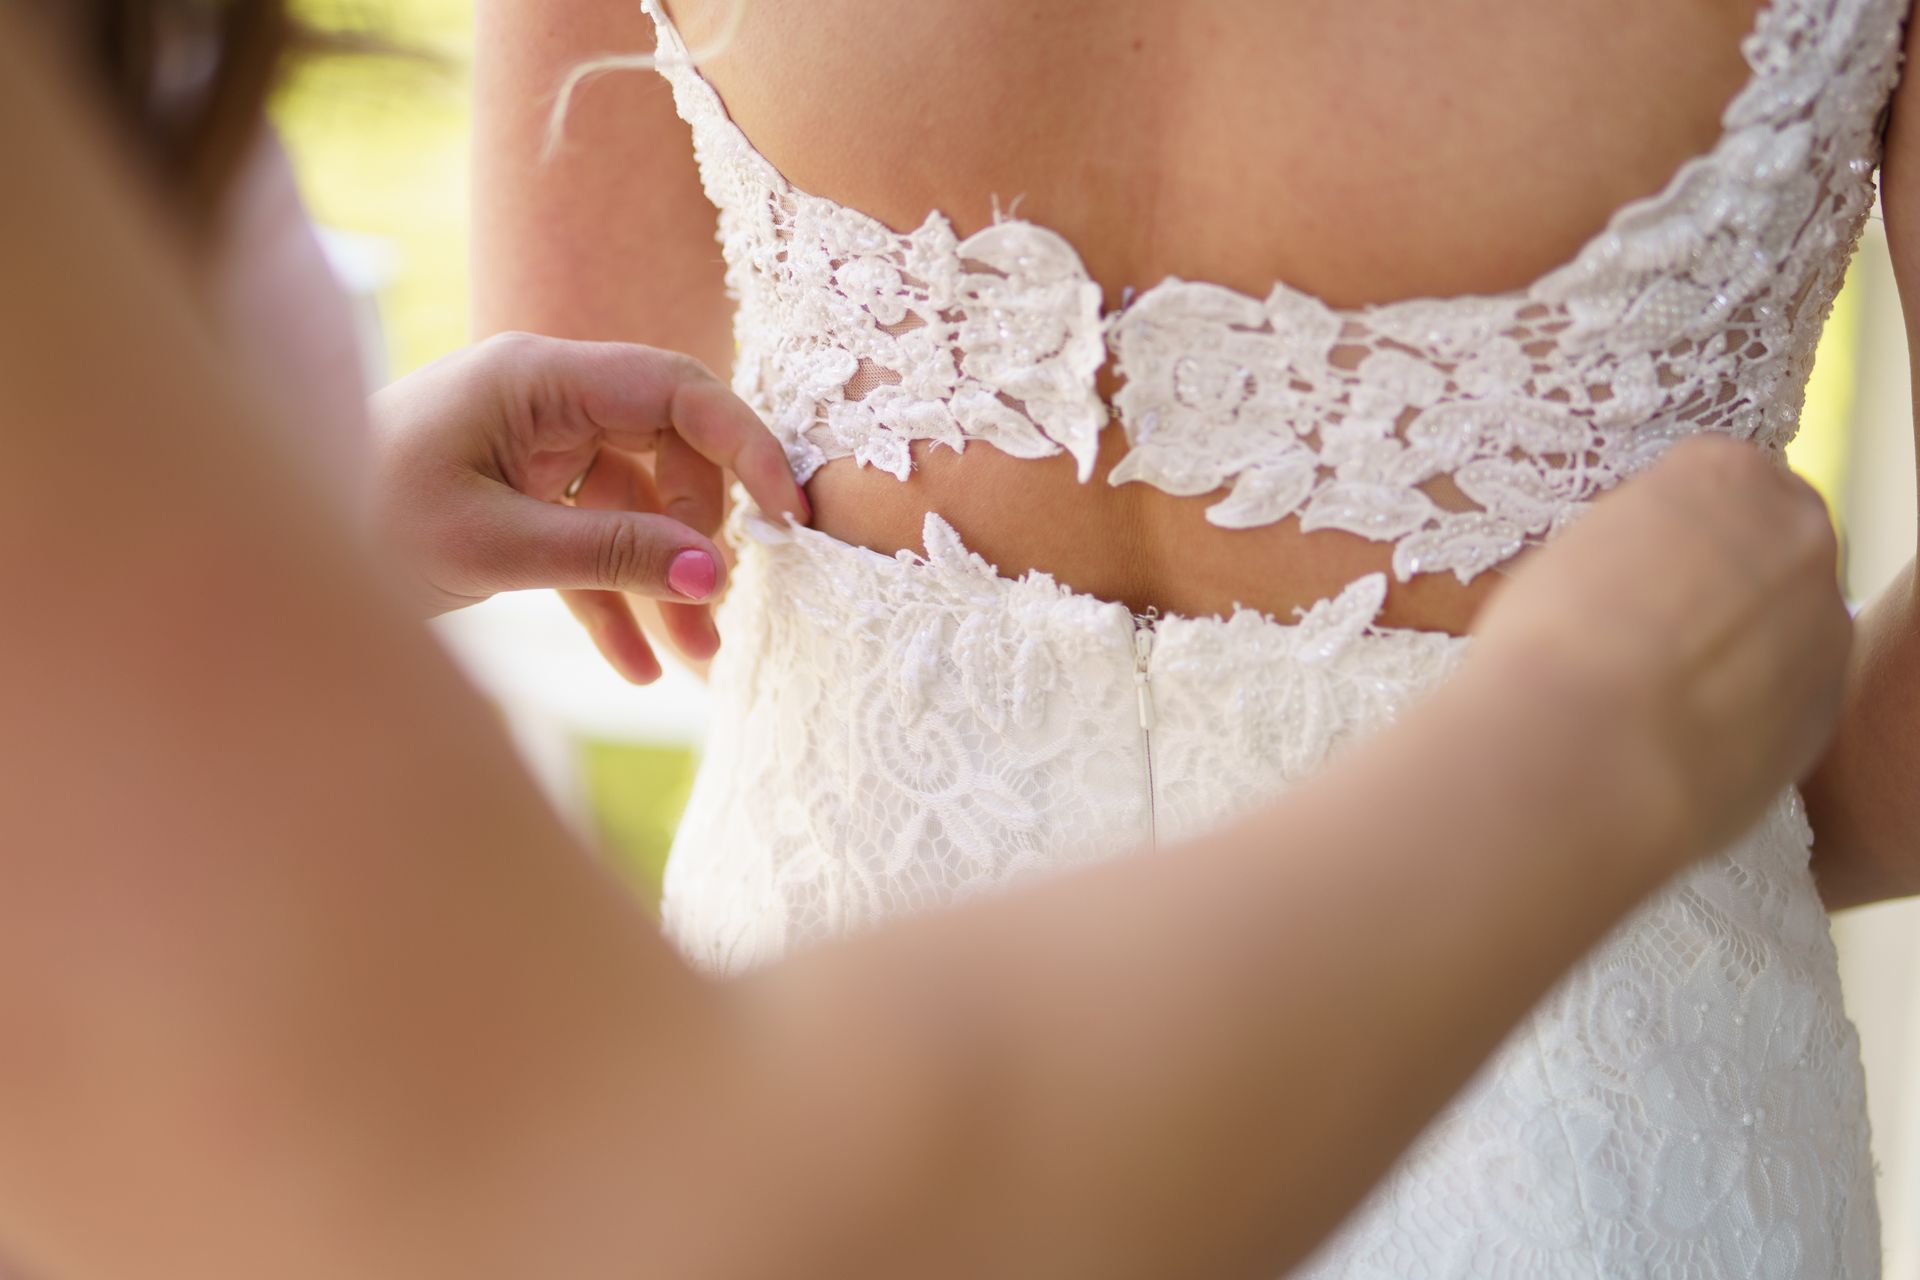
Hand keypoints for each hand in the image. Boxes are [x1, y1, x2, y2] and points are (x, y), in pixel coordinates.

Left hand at [369, 332, 807, 682]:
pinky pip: (587, 546)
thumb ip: (611, 555)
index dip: (745, 444)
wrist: (264, 560)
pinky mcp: (513, 502)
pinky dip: (611, 602)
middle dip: (701, 538)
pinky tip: (635, 669)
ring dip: (663, 585)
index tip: (789, 514)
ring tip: (694, 662)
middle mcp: (543, 405)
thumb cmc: (358, 522)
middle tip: (721, 611)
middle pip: (667, 455)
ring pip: (632, 511)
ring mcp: (530, 453)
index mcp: (536, 380)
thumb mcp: (492, 546)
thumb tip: (716, 573)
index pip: (675, 391)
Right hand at [1470, 435, 1851, 863]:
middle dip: (1725, 578)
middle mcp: (1796, 534)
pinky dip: (1751, 708)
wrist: (1582, 753)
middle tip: (1653, 628)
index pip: (1716, 477)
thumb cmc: (1553, 640)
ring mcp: (1824, 623)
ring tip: (1662, 693)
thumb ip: (1637, 545)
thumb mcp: (1574, 553)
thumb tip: (1640, 575)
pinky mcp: (1826, 707)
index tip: (1636, 563)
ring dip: (1744, 646)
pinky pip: (1790, 693)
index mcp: (1724, 474)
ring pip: (1788, 622)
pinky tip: (1684, 733)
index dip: (1671, 526)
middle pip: (1770, 543)